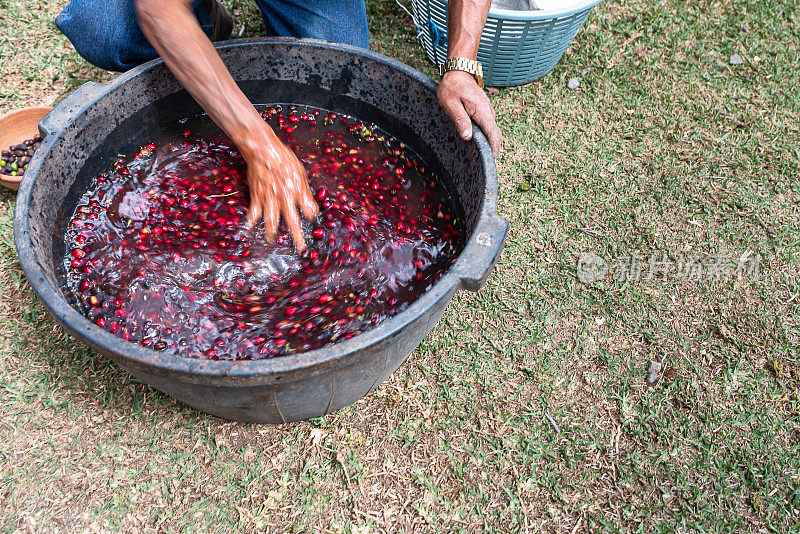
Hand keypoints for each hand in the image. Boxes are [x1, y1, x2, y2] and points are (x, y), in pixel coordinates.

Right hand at [240, 125, 318, 251]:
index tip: (313, 220)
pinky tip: (249, 230)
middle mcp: (285, 199)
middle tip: (300, 248)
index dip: (313, 217)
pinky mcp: (257, 197)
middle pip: (293, 223)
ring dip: (272, 234)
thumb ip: (305, 190)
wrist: (263, 150)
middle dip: (297, 238)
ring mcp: (270, 200)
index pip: (310, 211)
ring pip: (272, 222)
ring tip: (272, 242)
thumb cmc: (283, 158)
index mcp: (298, 192)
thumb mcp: (301, 172)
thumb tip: (310, 204)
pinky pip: (254, 213)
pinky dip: (251, 223)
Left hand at [437, 70, 500, 157]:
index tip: (494, 160)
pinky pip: (488, 126)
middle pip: (495, 133)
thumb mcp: (451, 104)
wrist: (458, 72)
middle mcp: (488, 111)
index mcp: (481, 111)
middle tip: (490, 165)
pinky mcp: (484, 111)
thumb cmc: (452, 87)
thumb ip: (460, 119)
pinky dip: (488, 136)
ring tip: (486, 158)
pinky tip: (482, 144)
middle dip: (494, 149)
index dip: (494, 147)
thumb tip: (467, 136)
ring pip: (492, 130)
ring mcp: (487, 111)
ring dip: (491, 143)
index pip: (492, 132)